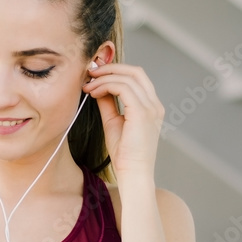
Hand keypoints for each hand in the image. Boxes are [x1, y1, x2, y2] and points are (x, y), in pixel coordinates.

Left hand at [82, 62, 163, 182]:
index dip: (115, 70)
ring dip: (104, 78)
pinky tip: (92, 92)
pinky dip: (106, 86)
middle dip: (110, 67)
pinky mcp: (142, 113)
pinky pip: (123, 88)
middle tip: (90, 71)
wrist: (133, 173)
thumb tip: (98, 88)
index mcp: (151, 106)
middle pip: (135, 72)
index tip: (95, 73)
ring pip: (128, 78)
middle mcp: (154, 104)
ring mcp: (151, 108)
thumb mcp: (113, 122)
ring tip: (87, 85)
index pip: (136, 77)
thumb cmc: (124, 154)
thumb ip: (108, 103)